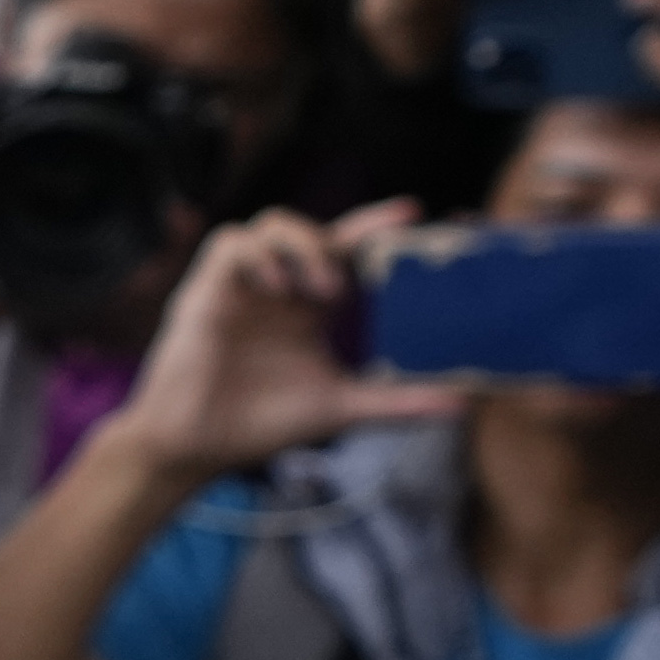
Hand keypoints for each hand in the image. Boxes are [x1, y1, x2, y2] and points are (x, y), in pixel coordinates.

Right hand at [108, 212, 454, 487]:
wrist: (197, 445)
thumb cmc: (261, 424)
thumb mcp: (342, 407)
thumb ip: (398, 402)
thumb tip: (461, 406)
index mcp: (309, 307)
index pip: (347, 252)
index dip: (375, 227)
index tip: (413, 214)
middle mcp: (278, 287)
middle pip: (313, 228)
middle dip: (343, 234)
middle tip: (351, 284)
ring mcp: (243, 285)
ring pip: (271, 224)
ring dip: (303, 244)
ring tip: (321, 288)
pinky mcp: (207, 289)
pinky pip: (232, 244)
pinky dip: (259, 256)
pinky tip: (278, 288)